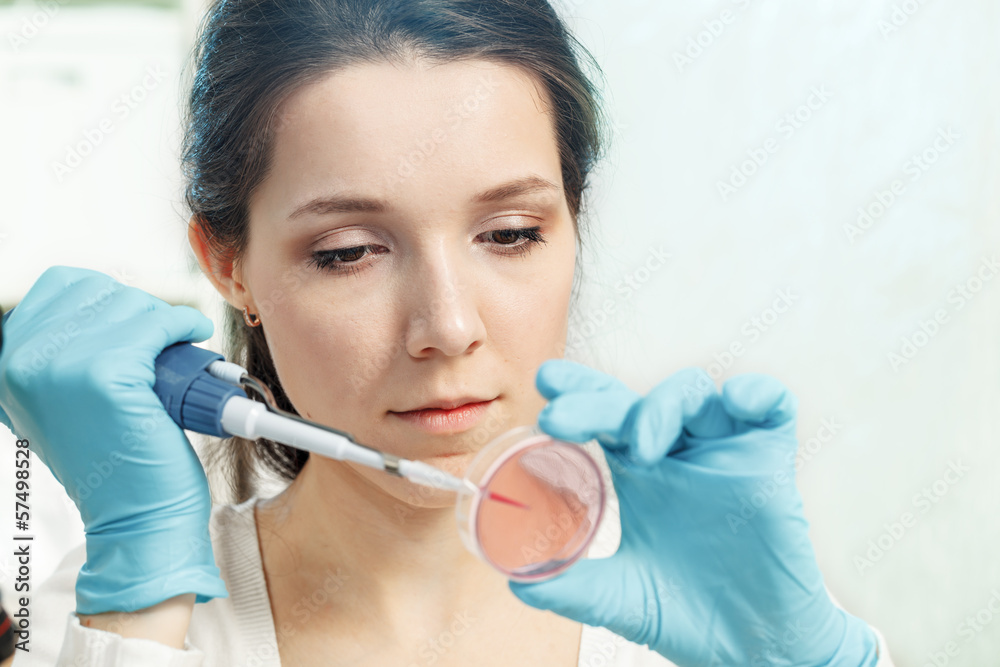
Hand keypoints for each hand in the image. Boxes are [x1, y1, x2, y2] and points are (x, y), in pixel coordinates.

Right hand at [0, 266, 227, 614]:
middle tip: (160, 341)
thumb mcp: (66, 400)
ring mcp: (61, 366)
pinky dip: (184, 326)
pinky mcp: (106, 375)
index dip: (108, 298)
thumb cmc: (114, 462)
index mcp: (8, 364)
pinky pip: (159, 324)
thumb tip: (110, 306)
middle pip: (99, 290)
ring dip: (164, 322)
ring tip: (174, 352)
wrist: (135, 517)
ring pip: (132, 305)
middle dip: (140, 310)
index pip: (60, 286)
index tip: (135, 320)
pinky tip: (192, 337)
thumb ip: (67, 354)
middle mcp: (23, 361)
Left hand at [508, 360, 877, 665]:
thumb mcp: (619, 598)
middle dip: (596, 398)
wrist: (751, 648)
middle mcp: (678, 452)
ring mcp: (724, 452)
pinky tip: (736, 400)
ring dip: (662, 404)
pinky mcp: (771, 462)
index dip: (577, 392)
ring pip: (694, 392)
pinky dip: (756, 394)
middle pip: (636, 400)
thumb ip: (571, 587)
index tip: (545, 383)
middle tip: (560, 416)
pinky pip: (772, 407)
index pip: (603, 415)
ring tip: (643, 445)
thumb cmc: (687, 616)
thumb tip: (517, 581)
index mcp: (638, 472)